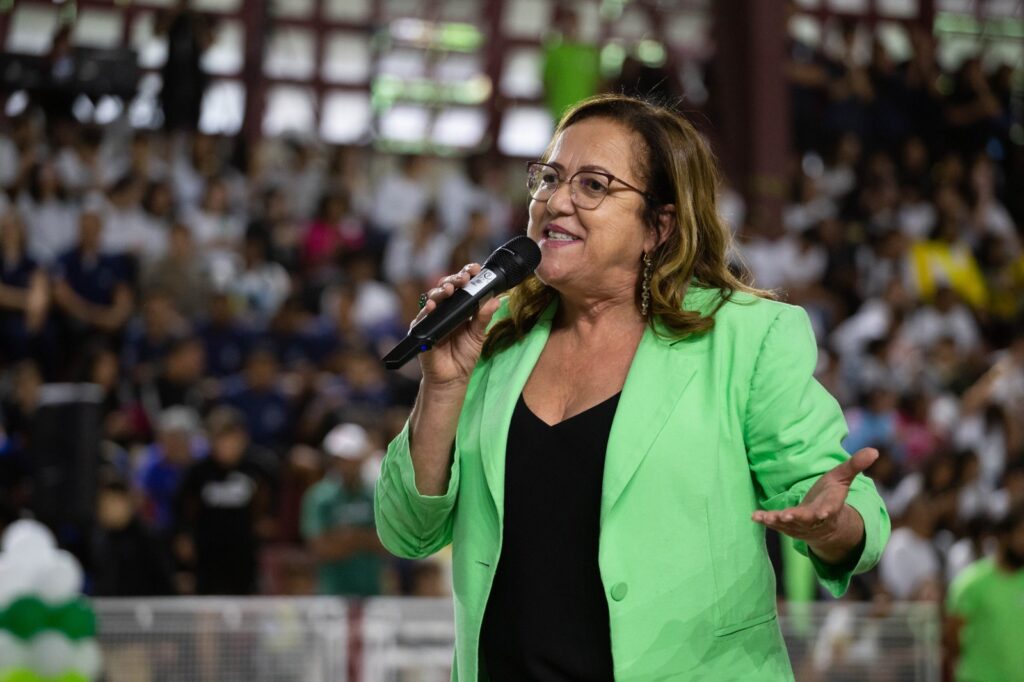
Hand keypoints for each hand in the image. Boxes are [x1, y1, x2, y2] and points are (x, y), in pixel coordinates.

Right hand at [413, 264, 501, 387]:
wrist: (452, 378)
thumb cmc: (464, 356)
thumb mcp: (478, 335)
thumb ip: (484, 317)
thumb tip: (496, 300)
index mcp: (460, 307)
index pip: (462, 285)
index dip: (466, 274)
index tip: (474, 269)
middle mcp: (445, 309)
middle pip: (446, 286)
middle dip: (454, 278)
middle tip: (463, 278)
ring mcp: (432, 317)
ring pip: (433, 297)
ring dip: (441, 290)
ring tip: (450, 289)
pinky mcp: (421, 329)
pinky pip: (422, 317)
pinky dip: (426, 310)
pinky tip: (432, 305)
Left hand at [751, 448, 877, 563]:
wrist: (825, 524)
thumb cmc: (831, 496)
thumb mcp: (842, 479)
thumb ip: (855, 465)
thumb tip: (875, 450)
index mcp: (829, 507)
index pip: (829, 510)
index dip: (825, 511)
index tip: (822, 513)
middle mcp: (814, 519)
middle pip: (806, 520)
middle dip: (797, 518)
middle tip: (787, 516)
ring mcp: (800, 525)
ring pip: (789, 524)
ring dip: (777, 521)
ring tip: (765, 516)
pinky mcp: (787, 526)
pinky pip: (776, 524)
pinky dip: (765, 520)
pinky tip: (754, 516)